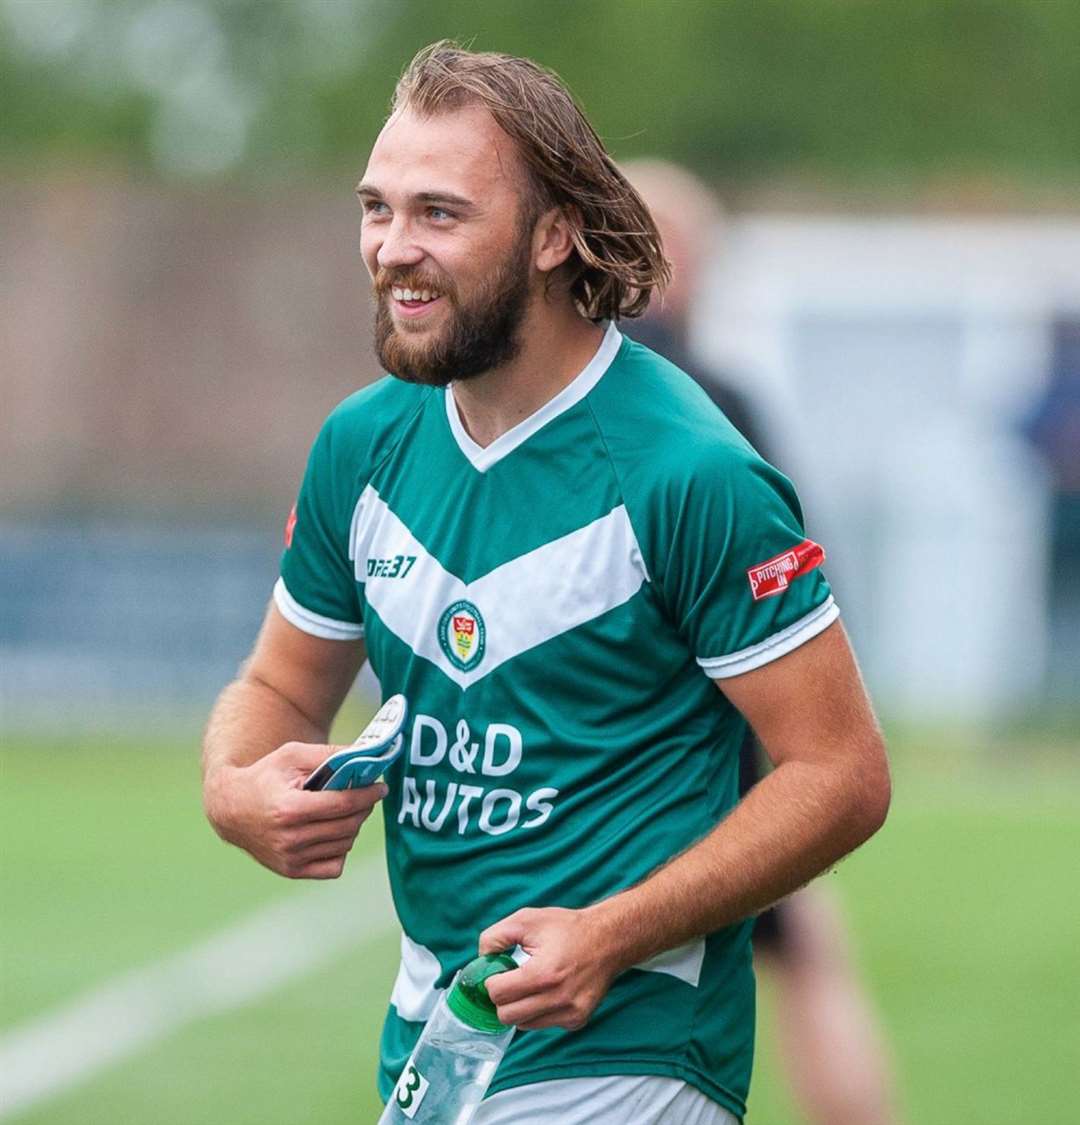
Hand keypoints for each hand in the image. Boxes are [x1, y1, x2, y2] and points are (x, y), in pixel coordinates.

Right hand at [204, 741, 386, 879]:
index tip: (381, 787)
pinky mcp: (291, 871)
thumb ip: (328, 755)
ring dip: (353, 826)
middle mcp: (290, 839)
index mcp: (289, 809)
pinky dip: (341, 849)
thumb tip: (364, 755)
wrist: (231, 809)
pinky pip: (334, 866)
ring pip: (344, 844)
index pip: (343, 804)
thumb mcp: (291, 755)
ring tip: (347, 810)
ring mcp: (290, 859)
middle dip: (364, 808)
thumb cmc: (264, 777)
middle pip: (348, 825)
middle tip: (367, 795)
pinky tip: (334, 832)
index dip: (367, 795)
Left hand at [479, 906, 622, 1030]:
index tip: (499, 971)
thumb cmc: (567, 928)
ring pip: (523, 1025)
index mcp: (544, 973)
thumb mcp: (528, 919)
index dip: (492, 981)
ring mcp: (570, 1013)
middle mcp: (558, 998)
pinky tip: (547, 991)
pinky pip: (542, 1025)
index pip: (498, 994)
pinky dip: (537, 1012)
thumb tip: (481, 958)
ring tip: (530, 984)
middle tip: (510, 981)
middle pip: (507, 1016)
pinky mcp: (577, 1021)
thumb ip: (496, 935)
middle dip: (502, 998)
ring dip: (519, 1007)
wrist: (609, 940)